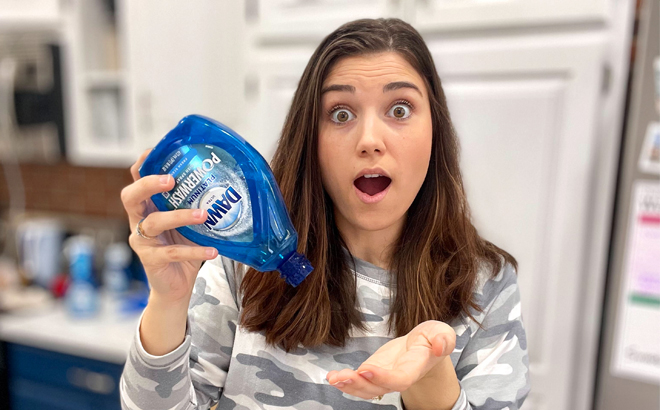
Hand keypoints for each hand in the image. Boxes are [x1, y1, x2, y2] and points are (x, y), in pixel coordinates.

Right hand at [121, 149, 217, 303]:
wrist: (176, 286)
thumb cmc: (183, 249)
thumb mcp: (189, 224)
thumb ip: (197, 205)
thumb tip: (228, 183)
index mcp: (148, 207)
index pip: (137, 180)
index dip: (142, 165)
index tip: (155, 151)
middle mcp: (139, 221)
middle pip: (131, 197)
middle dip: (148, 185)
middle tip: (171, 180)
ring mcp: (142, 241)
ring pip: (153, 223)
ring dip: (179, 216)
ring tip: (203, 215)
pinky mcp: (151, 260)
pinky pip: (173, 253)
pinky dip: (194, 251)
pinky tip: (212, 251)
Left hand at [325, 320, 455, 399]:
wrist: (424, 347)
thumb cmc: (432, 338)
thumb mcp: (442, 332)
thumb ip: (443, 339)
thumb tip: (440, 346)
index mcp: (415, 368)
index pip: (400, 379)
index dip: (384, 378)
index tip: (367, 369)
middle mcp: (398, 377)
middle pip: (379, 388)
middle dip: (360, 385)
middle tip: (344, 376)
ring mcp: (384, 378)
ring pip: (366, 389)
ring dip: (349, 386)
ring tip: (334, 379)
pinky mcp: (374, 373)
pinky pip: (359, 384)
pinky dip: (345, 382)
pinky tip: (332, 377)